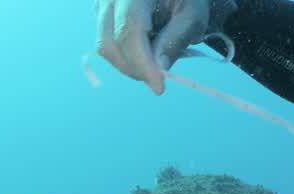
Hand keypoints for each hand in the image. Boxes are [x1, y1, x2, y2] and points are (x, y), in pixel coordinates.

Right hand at [95, 0, 211, 94]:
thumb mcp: (192, 16)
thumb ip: (175, 40)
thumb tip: (158, 69)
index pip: (129, 29)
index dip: (142, 62)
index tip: (159, 86)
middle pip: (110, 43)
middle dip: (134, 68)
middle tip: (158, 79)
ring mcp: (102, 6)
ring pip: (105, 48)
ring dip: (129, 64)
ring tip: (153, 63)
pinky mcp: (101, 16)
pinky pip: (107, 46)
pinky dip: (125, 57)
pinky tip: (144, 52)